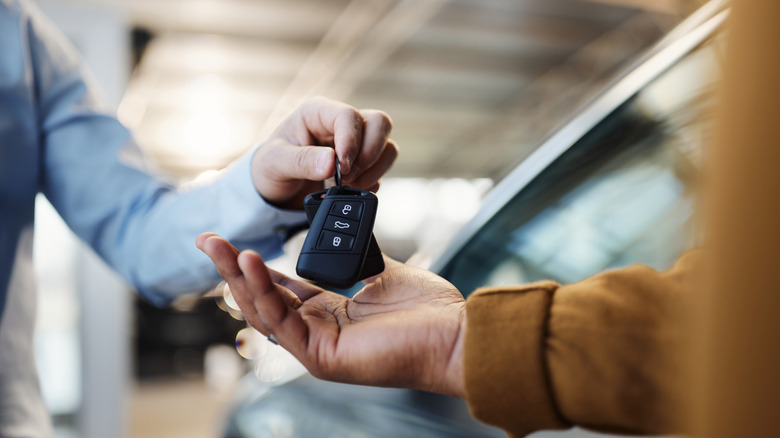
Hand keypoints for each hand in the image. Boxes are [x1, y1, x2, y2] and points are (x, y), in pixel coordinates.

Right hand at [196, 232, 466, 397]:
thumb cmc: (426, 310)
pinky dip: (264, 291)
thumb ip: (351, 256)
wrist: (454, 333)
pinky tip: (251, 262)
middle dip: (232, 269)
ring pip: (265, 310)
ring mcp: (317, 347)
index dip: (254, 266)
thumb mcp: (378, 271)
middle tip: (207, 238)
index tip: (232, 239)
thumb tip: (337, 231)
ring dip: (239, 277)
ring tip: (219, 246)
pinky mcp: (322, 356)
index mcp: (329, 313)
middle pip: (262, 299)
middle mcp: (317, 332)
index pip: (280, 288)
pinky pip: (283, 320)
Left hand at [251, 96, 397, 209]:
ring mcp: (356, 142)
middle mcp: (340, 123)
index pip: (349, 116)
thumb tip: (331, 162)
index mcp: (318, 112)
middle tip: (349, 176)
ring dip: (373, 170)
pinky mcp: (363, 163)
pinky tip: (350, 190)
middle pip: (379, 123)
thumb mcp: (275, 164)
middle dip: (370, 154)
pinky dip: (372, 183)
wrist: (274, 190)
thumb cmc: (270, 167)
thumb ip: (302, 161)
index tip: (343, 167)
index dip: (352, 141)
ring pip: (387, 146)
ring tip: (348, 186)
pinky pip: (382, 168)